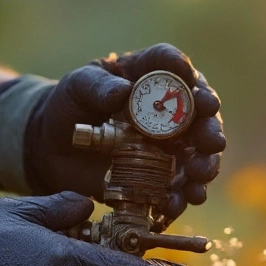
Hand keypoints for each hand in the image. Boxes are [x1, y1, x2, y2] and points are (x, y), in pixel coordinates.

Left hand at [25, 44, 225, 224]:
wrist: (53, 148)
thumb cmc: (70, 106)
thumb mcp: (77, 88)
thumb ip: (96, 86)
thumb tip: (123, 92)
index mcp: (149, 77)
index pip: (171, 64)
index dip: (184, 71)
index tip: (192, 82)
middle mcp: (168, 110)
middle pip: (200, 114)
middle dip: (210, 128)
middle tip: (212, 140)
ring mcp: (168, 146)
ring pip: (198, 155)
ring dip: (205, 166)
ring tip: (199, 175)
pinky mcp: (159, 177)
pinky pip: (177, 189)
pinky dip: (180, 198)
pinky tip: (177, 202)